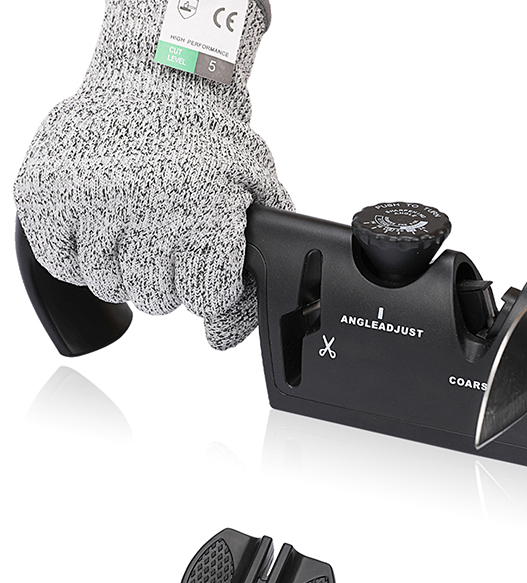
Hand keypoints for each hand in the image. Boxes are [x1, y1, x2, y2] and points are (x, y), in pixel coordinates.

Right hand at [14, 0, 291, 349]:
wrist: (158, 79)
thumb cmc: (210, 143)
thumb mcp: (257, 192)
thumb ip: (254, 262)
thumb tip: (223, 337)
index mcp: (206, 210)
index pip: (205, 298)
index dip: (206, 290)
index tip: (204, 270)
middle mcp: (149, 207)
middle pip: (155, 298)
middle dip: (166, 283)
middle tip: (167, 250)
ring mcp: (93, 198)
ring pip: (107, 284)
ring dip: (124, 270)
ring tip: (134, 233)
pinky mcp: (47, 192)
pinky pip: (59, 262)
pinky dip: (77, 258)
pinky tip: (99, 233)